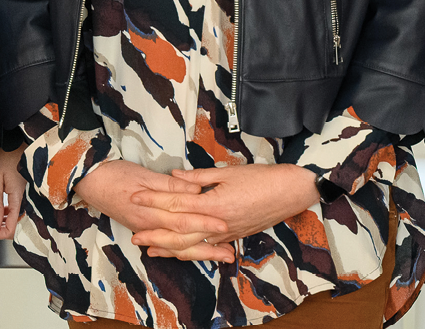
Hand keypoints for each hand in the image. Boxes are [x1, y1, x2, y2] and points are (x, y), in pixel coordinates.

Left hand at [0, 147, 25, 239]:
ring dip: (9, 220)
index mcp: (19, 198)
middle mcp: (29, 199)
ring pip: (22, 219)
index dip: (0, 233)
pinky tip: (7, 207)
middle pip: (20, 227)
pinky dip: (14, 213)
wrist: (17, 139)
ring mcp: (32, 196)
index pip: (12, 229)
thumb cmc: (5, 156)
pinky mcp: (32, 192)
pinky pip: (24, 210)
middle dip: (5, 228)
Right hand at [73, 161, 228, 260]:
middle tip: (229, 254)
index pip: (184, 221)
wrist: (89, 182)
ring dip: (198, 253)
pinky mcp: (143, 228)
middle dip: (208, 249)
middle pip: (183, 242)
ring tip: (219, 256)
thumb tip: (195, 192)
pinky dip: (181, 250)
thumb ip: (171, 186)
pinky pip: (166, 244)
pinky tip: (193, 252)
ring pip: (175, 247)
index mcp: (151, 212)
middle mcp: (149, 226)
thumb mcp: (144, 175)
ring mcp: (145, 229)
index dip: (205, 224)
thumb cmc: (115, 174)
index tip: (225, 227)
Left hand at [129, 163, 319, 260]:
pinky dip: (190, 251)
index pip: (175, 204)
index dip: (153, 200)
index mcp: (213, 204)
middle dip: (155, 234)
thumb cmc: (261, 179)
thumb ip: (198, 178)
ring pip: (192, 246)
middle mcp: (217, 224)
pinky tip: (179, 252)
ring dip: (169, 248)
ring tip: (150, 249)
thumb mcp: (227, 172)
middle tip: (135, 235)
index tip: (135, 197)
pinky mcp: (233, 237)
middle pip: (179, 233)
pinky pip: (206, 248)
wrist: (289, 192)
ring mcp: (225, 234)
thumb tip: (174, 177)